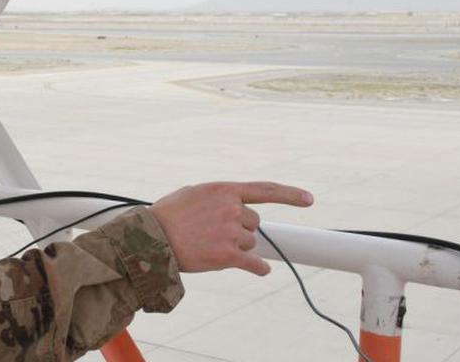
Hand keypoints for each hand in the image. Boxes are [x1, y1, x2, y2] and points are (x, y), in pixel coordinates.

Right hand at [148, 182, 312, 275]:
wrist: (151, 239)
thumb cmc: (167, 216)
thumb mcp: (192, 194)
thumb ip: (216, 197)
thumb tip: (230, 205)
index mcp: (224, 190)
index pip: (265, 190)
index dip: (290, 194)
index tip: (308, 200)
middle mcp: (232, 209)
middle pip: (254, 224)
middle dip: (240, 229)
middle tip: (216, 233)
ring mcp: (231, 232)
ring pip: (250, 243)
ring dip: (237, 247)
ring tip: (211, 246)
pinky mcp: (228, 256)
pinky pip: (253, 263)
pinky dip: (258, 268)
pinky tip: (261, 270)